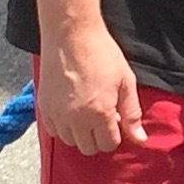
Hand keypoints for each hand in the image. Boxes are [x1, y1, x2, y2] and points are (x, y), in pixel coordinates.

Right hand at [37, 22, 146, 155]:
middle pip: (88, 148)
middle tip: (102, 116)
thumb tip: (141, 139)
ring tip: (87, 111)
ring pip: (70, 141)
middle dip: (98, 137)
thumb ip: (132, 114)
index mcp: (100, 114)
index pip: (108, 144)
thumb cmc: (102, 55)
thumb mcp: (126, 82)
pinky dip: (63, 126)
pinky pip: (53, 130)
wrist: (71, 35)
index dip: (115, 134)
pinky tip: (71, 109)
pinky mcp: (43, 107)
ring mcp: (56, 114)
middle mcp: (76, 119)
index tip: (116, 119)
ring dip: (80, 133)